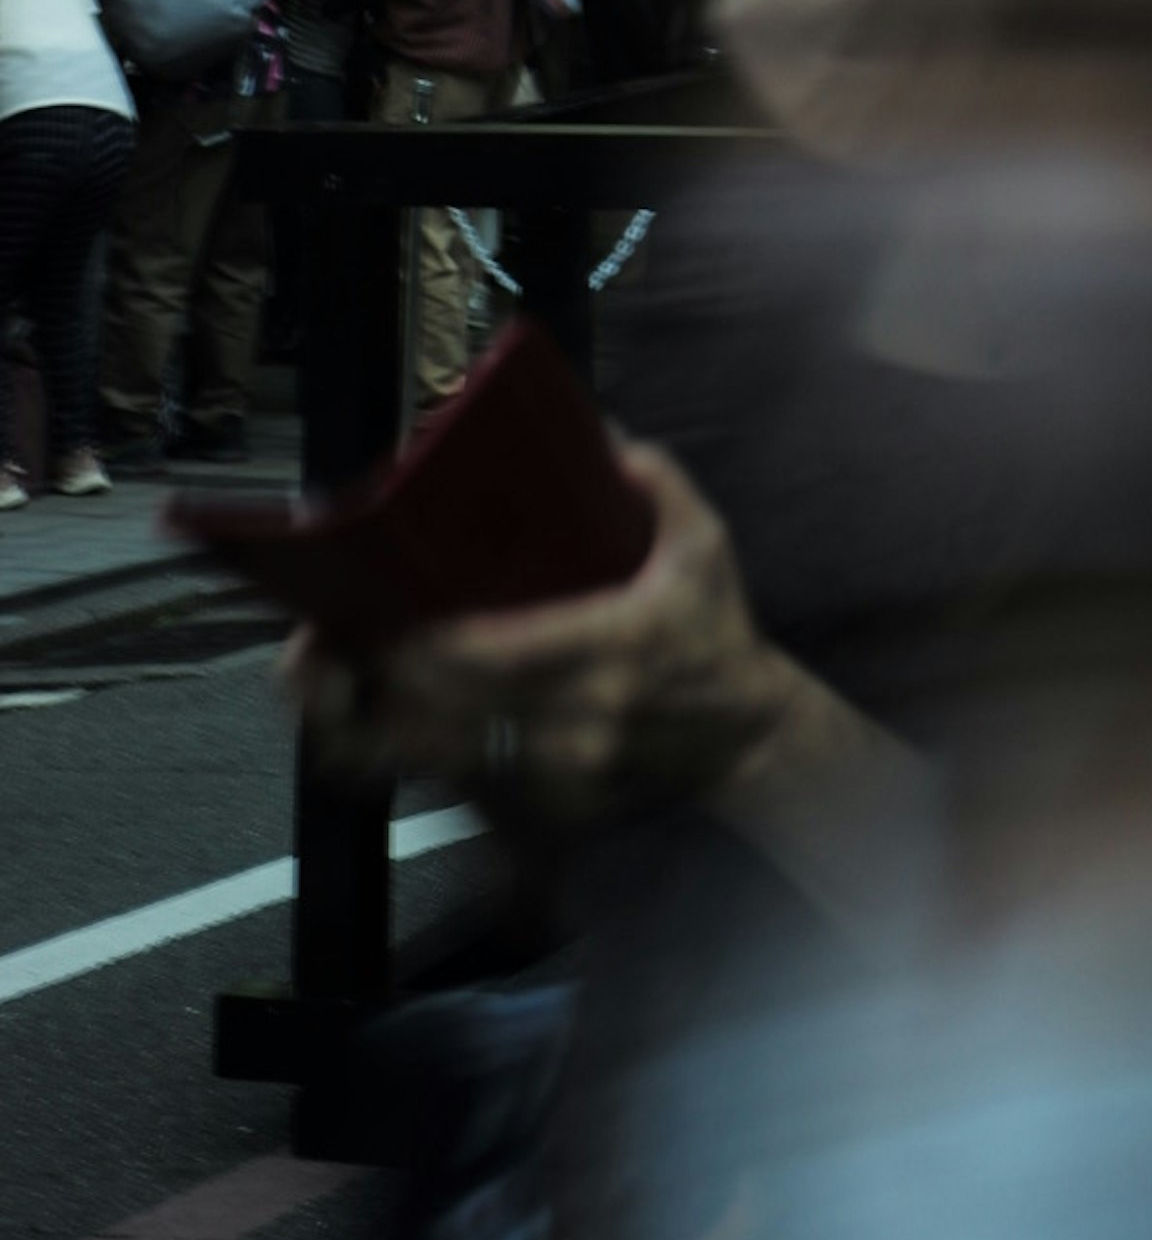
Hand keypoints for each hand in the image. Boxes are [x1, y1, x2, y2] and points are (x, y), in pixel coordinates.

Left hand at [285, 442, 813, 837]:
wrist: (741, 737)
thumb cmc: (715, 632)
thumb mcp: (706, 543)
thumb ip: (658, 481)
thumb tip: (601, 431)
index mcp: (610, 651)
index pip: (493, 658)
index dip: (420, 645)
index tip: (374, 614)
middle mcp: (573, 722)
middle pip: (442, 713)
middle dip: (371, 679)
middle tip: (323, 637)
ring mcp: (552, 775)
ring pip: (431, 761)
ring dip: (368, 724)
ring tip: (323, 679)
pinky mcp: (539, 808)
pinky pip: (449, 784)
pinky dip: (401, 755)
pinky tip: (369, 719)